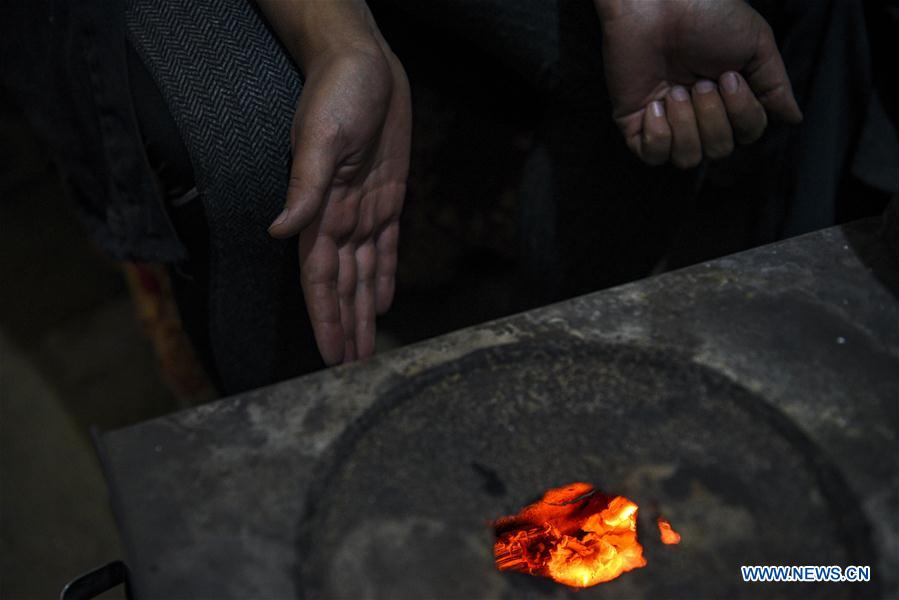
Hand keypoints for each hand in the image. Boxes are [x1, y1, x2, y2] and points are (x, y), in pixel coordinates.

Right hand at [268, 43, 410, 364]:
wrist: (364, 63)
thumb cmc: (338, 93)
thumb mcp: (320, 137)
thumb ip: (305, 187)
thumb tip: (279, 231)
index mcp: (320, 210)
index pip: (320, 278)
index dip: (325, 317)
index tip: (330, 354)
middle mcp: (340, 218)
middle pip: (343, 285)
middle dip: (345, 326)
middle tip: (352, 365)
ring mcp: (364, 210)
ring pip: (364, 273)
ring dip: (363, 310)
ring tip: (365, 346)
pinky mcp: (388, 198)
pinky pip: (387, 247)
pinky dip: (385, 275)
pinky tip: (382, 301)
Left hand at [595, 0, 801, 167]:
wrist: (658, 2)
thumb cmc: (706, 13)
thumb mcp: (756, 44)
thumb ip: (775, 85)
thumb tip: (793, 118)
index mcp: (727, 97)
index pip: (747, 134)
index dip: (743, 114)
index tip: (729, 76)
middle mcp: (698, 114)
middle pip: (719, 151)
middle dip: (713, 117)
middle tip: (699, 82)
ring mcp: (666, 120)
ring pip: (688, 159)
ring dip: (687, 125)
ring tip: (676, 91)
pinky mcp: (635, 123)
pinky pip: (653, 156)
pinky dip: (658, 135)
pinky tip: (656, 104)